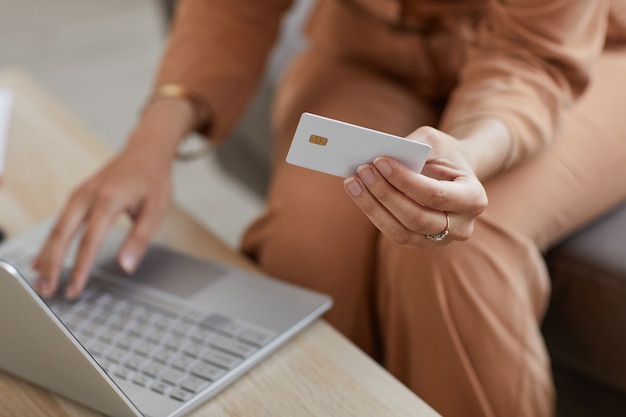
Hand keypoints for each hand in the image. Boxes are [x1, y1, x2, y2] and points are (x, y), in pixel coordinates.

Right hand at [33, 143, 172, 298]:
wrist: (146, 151)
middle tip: (48, 290)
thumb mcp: (156, 210)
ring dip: (48, 255)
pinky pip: (59, 221)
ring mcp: (80, 194)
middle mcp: (89, 195)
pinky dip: (51, 241)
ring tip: (43, 281)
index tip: (75, 289)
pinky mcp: (78, 195)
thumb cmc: (153, 180)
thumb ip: (140, 239)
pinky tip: (44, 258)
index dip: (80, 268)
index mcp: (109, 199)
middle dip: (53, 265)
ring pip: (56, 228)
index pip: (90, 241)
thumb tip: (126, 266)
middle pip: (63, 234)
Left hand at [343, 126, 487, 247]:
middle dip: (385, 193)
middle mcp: (462, 226)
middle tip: (362, 170)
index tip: (379, 161)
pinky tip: (358, 194)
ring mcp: (442, 241)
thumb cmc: (444, 154)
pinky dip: (374, 213)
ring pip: (401, 232)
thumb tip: (382, 156)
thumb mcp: (435, 141)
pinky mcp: (422, 243)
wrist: (454, 174)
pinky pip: (394, 233)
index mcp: (473, 198)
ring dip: (372, 207)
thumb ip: (414, 146)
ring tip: (352, 182)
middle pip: (416, 217)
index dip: (404, 180)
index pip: (434, 195)